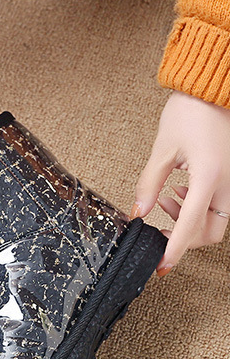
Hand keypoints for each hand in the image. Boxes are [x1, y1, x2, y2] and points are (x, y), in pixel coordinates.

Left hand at [132, 90, 229, 275]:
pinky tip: (178, 192)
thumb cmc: (190, 113)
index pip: (191, 227)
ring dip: (189, 221)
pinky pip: (219, 205)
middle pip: (210, 232)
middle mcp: (229, 184)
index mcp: (210, 178)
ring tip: (165, 201)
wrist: (212, 93)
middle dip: (183, 238)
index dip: (175, 250)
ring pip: (216, 221)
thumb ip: (148, 183)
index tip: (161, 265)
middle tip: (158, 232)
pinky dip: (198, 207)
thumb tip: (137, 211)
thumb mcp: (163, 150)